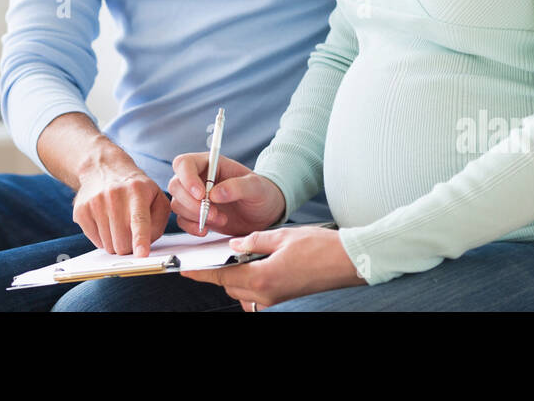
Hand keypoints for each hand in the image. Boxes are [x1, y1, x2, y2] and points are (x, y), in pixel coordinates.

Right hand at [72, 145, 169, 257]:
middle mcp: (114, 195)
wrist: (104, 168)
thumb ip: (158, 220)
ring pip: (109, 245)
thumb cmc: (136, 188)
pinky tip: (106, 222)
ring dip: (116, 243)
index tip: (142, 254)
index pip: (139, 220)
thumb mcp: (156, 196)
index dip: (140, 239)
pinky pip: (95, 242)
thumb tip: (147, 243)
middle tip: (132, 234)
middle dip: (130, 247)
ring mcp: (95, 203)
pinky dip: (103, 239)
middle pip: (123, 242)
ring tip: (119, 224)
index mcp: (137, 191)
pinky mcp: (81, 211)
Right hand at [169, 152, 285, 237]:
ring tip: (222, 220)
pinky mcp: (194, 213)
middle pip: (176, 185)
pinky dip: (192, 227)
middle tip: (216, 214)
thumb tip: (215, 193)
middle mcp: (198, 178)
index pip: (184, 163)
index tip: (202, 195)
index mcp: (210, 163)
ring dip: (195, 215)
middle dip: (192, 203)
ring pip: (177, 203)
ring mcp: (194, 196)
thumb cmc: (262, 193)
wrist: (264, 213)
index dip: (187, 178)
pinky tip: (207, 229)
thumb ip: (238, 187)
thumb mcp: (256, 187)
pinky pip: (181, 219)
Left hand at [180, 226, 367, 309]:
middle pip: (229, 285)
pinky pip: (256, 291)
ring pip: (242, 290)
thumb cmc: (320, 247)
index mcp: (263, 278)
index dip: (201, 271)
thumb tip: (234, 245)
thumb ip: (254, 241)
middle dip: (217, 271)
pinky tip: (250, 262)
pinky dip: (247, 279)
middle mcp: (266, 293)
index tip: (183, 267)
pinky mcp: (283, 296)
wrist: (349, 261)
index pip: (223, 275)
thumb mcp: (282, 236)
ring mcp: (276, 298)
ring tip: (229, 255)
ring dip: (233, 275)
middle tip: (206, 254)